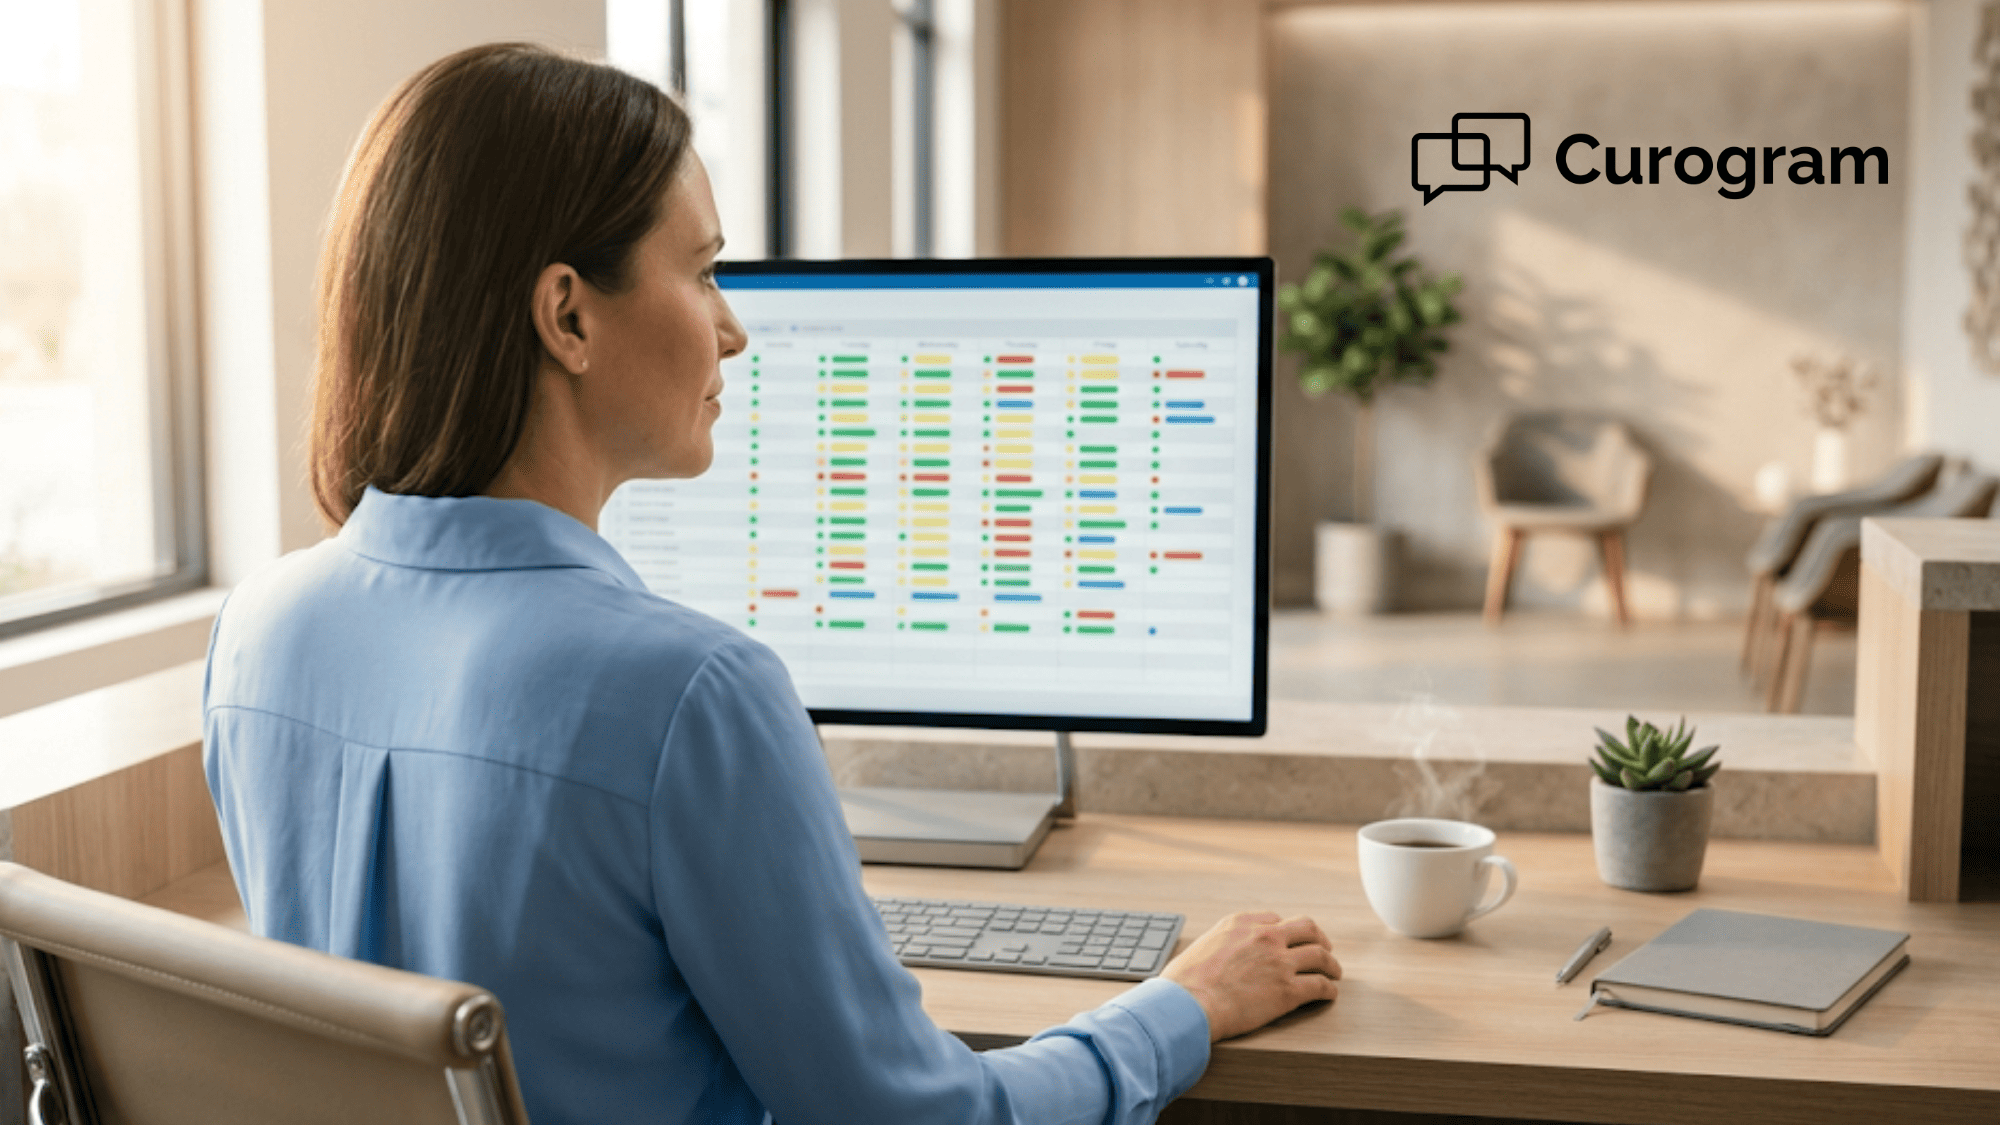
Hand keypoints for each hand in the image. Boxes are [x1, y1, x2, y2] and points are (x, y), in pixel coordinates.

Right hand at [1161, 912, 1341, 1040]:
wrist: (1187, 1004)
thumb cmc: (1184, 983)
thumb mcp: (1201, 946)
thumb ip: (1219, 945)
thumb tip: (1218, 957)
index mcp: (1241, 923)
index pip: (1275, 919)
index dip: (1286, 931)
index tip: (1289, 940)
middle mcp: (1265, 936)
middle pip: (1306, 928)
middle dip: (1319, 938)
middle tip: (1323, 949)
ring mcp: (1279, 962)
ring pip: (1321, 956)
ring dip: (1331, 964)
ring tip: (1334, 972)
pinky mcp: (1288, 990)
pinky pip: (1320, 986)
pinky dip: (1329, 990)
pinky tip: (1329, 994)